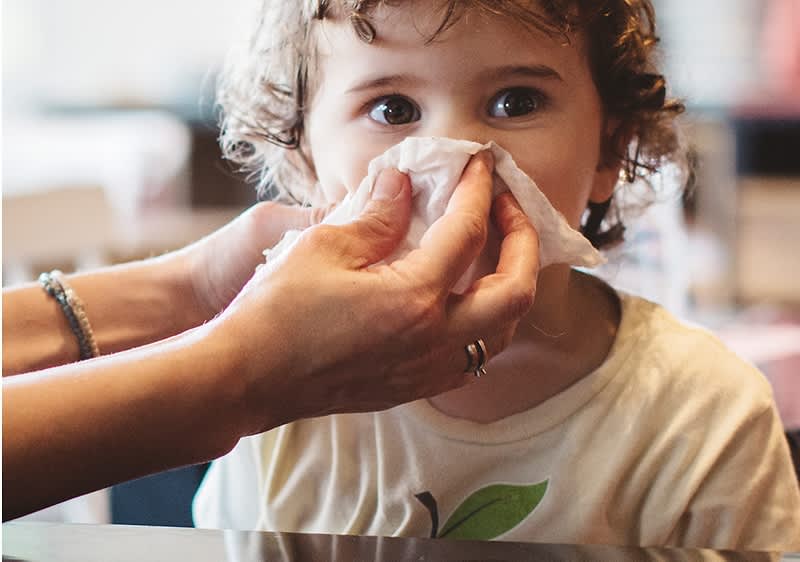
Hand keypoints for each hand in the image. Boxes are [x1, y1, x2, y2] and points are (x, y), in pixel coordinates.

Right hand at [205, 152, 540, 434]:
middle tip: (504, 206)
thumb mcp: (323, 247)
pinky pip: (473, 356)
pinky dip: (484, 320)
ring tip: (493, 250)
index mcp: (413, 300)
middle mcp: (434, 342)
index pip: (467, 233)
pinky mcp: (414, 387)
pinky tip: (462, 298)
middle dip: (523, 239)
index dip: (477, 190)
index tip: (478, 164)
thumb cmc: (276, 314)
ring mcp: (427, 371)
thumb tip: (402, 183)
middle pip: (515, 290)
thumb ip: (376, 214)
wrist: (248, 378)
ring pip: (502, 330)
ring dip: (510, 284)